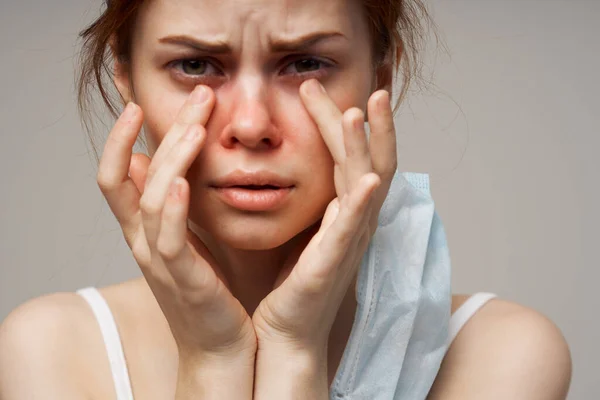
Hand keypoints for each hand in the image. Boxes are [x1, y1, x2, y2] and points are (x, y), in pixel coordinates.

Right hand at [96, 86, 256, 366]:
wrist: (221, 345)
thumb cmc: (211, 289)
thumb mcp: (187, 240)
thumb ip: (172, 205)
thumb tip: (151, 163)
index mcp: (145, 230)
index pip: (115, 176)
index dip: (119, 139)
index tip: (140, 104)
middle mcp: (143, 241)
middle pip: (135, 176)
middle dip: (163, 132)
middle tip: (199, 96)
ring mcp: (159, 261)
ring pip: (150, 201)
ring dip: (171, 160)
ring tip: (197, 125)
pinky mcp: (183, 281)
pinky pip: (169, 241)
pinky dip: (172, 210)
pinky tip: (184, 183)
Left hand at [252, 79, 396, 352]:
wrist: (284, 334)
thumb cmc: (289, 285)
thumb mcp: (298, 231)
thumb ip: (306, 200)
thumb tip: (291, 166)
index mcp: (341, 214)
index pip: (346, 156)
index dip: (336, 122)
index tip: (311, 89)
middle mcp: (353, 223)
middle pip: (364, 160)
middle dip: (354, 121)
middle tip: (333, 85)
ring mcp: (348, 243)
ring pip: (366, 185)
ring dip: (365, 148)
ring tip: (359, 110)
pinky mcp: (333, 266)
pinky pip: (352, 231)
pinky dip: (361, 204)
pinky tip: (363, 180)